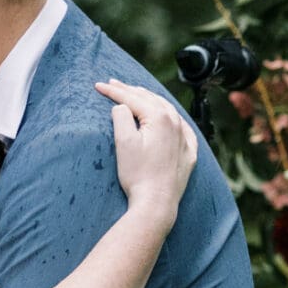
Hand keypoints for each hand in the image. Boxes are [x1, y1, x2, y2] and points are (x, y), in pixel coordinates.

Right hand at [99, 78, 198, 228]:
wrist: (156, 203)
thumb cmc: (138, 175)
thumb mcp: (123, 143)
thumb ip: (122, 117)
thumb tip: (122, 106)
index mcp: (160, 117)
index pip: (133, 98)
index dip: (113, 91)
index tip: (98, 85)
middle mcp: (176, 123)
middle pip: (151, 100)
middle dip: (131, 91)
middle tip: (114, 83)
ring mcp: (185, 138)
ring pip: (167, 110)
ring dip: (150, 100)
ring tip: (137, 94)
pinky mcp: (189, 153)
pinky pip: (182, 127)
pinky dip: (171, 117)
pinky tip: (168, 116)